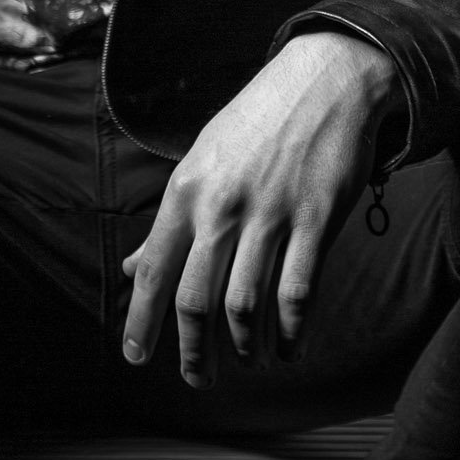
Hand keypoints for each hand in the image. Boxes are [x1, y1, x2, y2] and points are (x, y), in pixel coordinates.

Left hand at [120, 30, 399, 387]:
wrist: (325, 80)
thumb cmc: (257, 124)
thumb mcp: (202, 159)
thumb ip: (171, 220)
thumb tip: (135, 268)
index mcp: (188, 189)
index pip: (155, 269)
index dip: (143, 321)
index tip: (136, 358)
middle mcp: (224, 205)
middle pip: (197, 299)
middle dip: (193, 351)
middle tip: (198, 378)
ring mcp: (272, 213)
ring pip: (246, 305)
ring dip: (244, 347)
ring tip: (246, 361)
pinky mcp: (317, 220)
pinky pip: (298, 293)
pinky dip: (291, 332)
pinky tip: (289, 346)